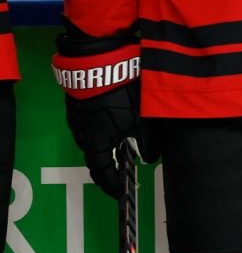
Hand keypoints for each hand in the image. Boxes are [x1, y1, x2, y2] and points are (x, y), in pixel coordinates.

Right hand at [54, 26, 142, 196]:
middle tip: (128, 167)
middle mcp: (83, 132)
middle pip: (97, 154)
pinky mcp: (82, 100)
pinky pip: (94, 121)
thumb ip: (148, 142)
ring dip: (111, 142)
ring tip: (129, 143)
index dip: (111, 184)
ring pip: (96, 136)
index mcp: (95, 142)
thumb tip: (151, 159)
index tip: (122, 193)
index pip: (101, 172)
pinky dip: (108, 126)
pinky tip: (121, 119)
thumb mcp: (140, 120)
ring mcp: (79, 115)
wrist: (100, 59)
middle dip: (112, 162)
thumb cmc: (120, 93)